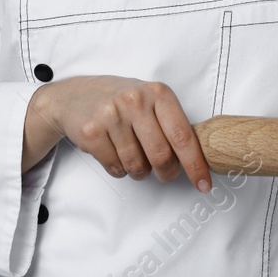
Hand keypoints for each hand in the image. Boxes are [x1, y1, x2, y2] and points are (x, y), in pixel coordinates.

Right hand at [23, 75, 211, 191]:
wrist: (73, 96)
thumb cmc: (120, 102)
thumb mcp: (149, 100)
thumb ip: (171, 123)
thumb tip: (198, 159)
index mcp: (158, 93)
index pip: (183, 135)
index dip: (196, 164)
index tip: (204, 184)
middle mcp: (136, 100)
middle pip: (161, 156)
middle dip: (166, 173)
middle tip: (164, 174)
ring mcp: (112, 114)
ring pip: (137, 166)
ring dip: (138, 171)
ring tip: (132, 155)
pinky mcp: (92, 131)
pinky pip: (115, 168)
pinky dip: (118, 169)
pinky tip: (114, 152)